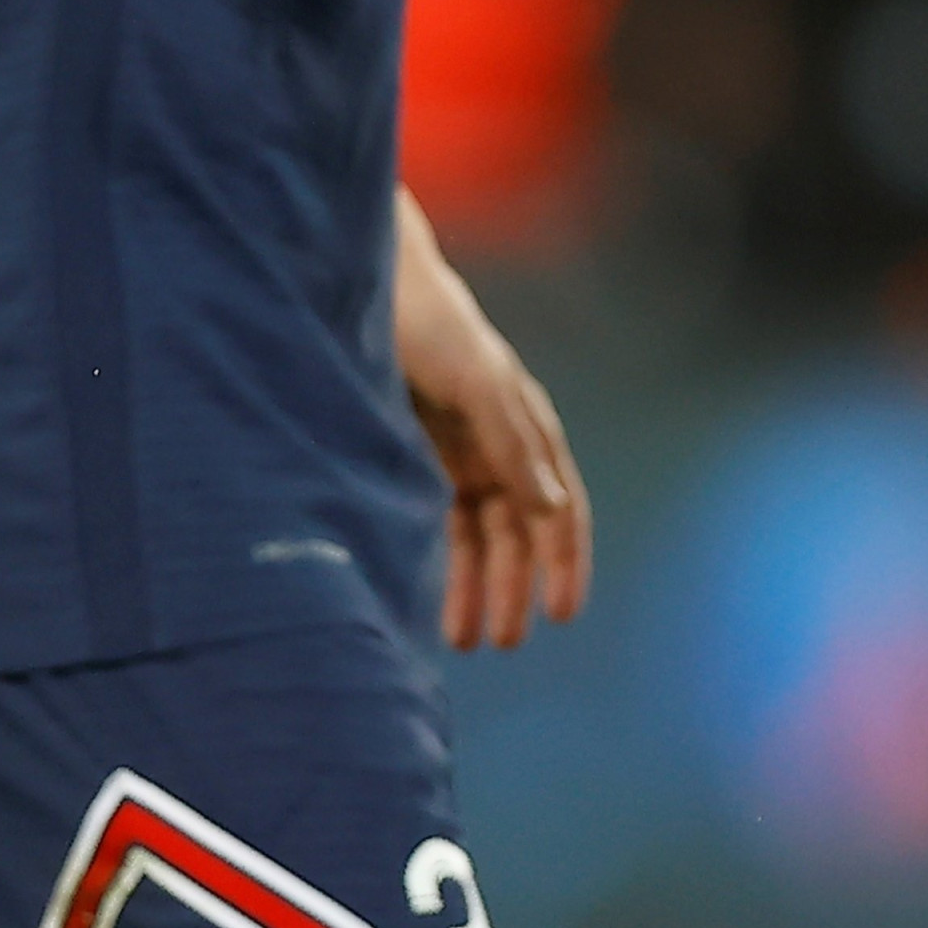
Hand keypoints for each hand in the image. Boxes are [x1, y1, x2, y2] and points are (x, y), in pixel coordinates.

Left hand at [393, 194, 591, 650]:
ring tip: (465, 638)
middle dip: (514, 586)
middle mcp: (497, 445)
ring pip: (477, 534)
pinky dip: (440, 560)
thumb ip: (514, 445)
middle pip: (518, 530)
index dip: (565, 559)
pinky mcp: (413, 454)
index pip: (560, 506)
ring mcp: (456, 451)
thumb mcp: (479, 383)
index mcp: (525, 426)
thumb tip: (552, 508)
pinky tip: (432, 596)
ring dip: (477, 584)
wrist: (362, 286)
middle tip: (502, 641)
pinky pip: (437, 521)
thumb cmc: (430, 325)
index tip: (562, 613)